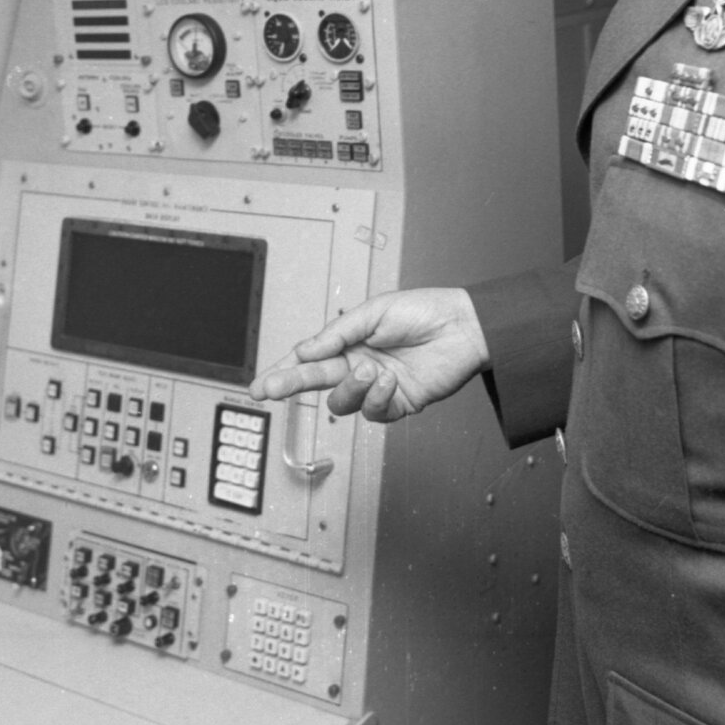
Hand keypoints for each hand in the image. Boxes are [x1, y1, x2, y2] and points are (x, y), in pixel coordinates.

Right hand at [249, 287, 488, 421]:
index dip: (282, 371)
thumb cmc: (424, 311)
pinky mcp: (397, 405)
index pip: (308, 359)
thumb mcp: (373, 312)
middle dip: (289, 384)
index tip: (259, 384)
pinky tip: (389, 380)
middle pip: (315, 382)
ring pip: (342, 402)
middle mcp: (358, 366)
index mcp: (348, 342)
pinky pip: (374, 412)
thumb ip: (337, 334)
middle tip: (270, 390)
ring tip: (370, 368)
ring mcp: (376, 388)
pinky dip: (377, 397)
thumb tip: (304, 350)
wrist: (464, 327)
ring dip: (351, 386)